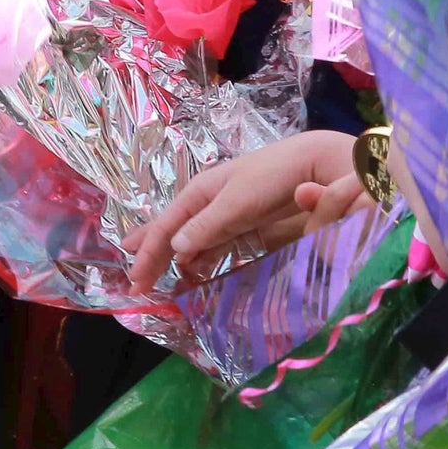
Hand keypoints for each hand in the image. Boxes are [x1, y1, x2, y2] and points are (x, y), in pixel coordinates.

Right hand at [121, 131, 358, 285]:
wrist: (313, 164)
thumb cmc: (272, 177)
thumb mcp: (236, 201)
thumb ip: (207, 226)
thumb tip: (174, 249)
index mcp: (199, 193)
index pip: (165, 228)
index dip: (148, 253)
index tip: (135, 279)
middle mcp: (207, 204)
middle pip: (172, 234)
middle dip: (151, 256)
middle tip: (135, 284)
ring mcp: (225, 215)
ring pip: (190, 241)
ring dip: (171, 260)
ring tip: (155, 278)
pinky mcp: (244, 225)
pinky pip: (212, 246)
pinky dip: (198, 259)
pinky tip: (191, 270)